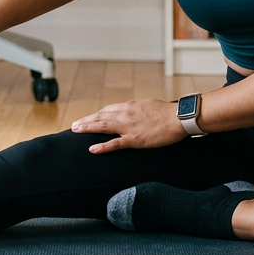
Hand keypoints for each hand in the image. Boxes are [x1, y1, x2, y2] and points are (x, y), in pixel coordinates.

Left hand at [71, 99, 187, 153]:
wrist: (179, 118)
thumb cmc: (167, 112)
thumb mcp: (147, 106)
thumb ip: (136, 109)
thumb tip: (130, 111)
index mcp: (129, 106)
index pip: (107, 110)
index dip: (96, 115)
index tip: (87, 119)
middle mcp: (125, 114)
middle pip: (101, 117)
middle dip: (86, 121)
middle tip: (74, 126)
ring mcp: (129, 127)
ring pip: (103, 126)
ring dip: (88, 128)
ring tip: (76, 131)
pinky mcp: (135, 139)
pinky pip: (115, 143)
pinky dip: (102, 146)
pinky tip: (92, 149)